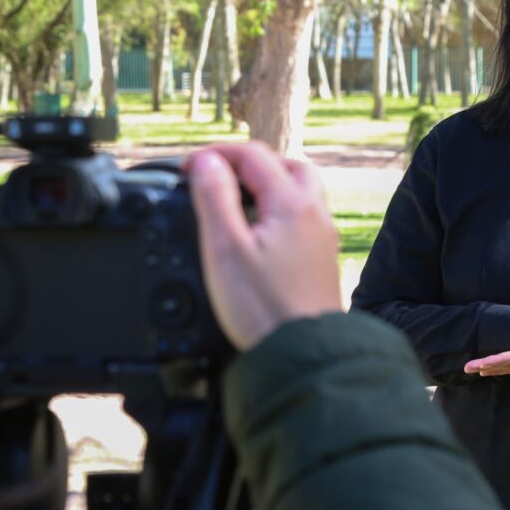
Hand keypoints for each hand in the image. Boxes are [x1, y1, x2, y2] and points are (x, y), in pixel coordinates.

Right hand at [187, 142, 341, 350]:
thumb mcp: (225, 247)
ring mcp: (322, 236)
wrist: (302, 354)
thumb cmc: (264, 308)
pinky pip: (303, 216)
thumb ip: (214, 197)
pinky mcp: (322, 258)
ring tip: (235, 198)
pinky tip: (260, 231)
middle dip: (247, 163)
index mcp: (291, 204)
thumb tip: (206, 162)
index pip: (253, 155)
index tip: (187, 169)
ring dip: (268, 183)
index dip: (215, 155)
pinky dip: (280, 208)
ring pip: (300, 189)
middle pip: (285, 165)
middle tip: (216, 175)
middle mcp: (314, 213)